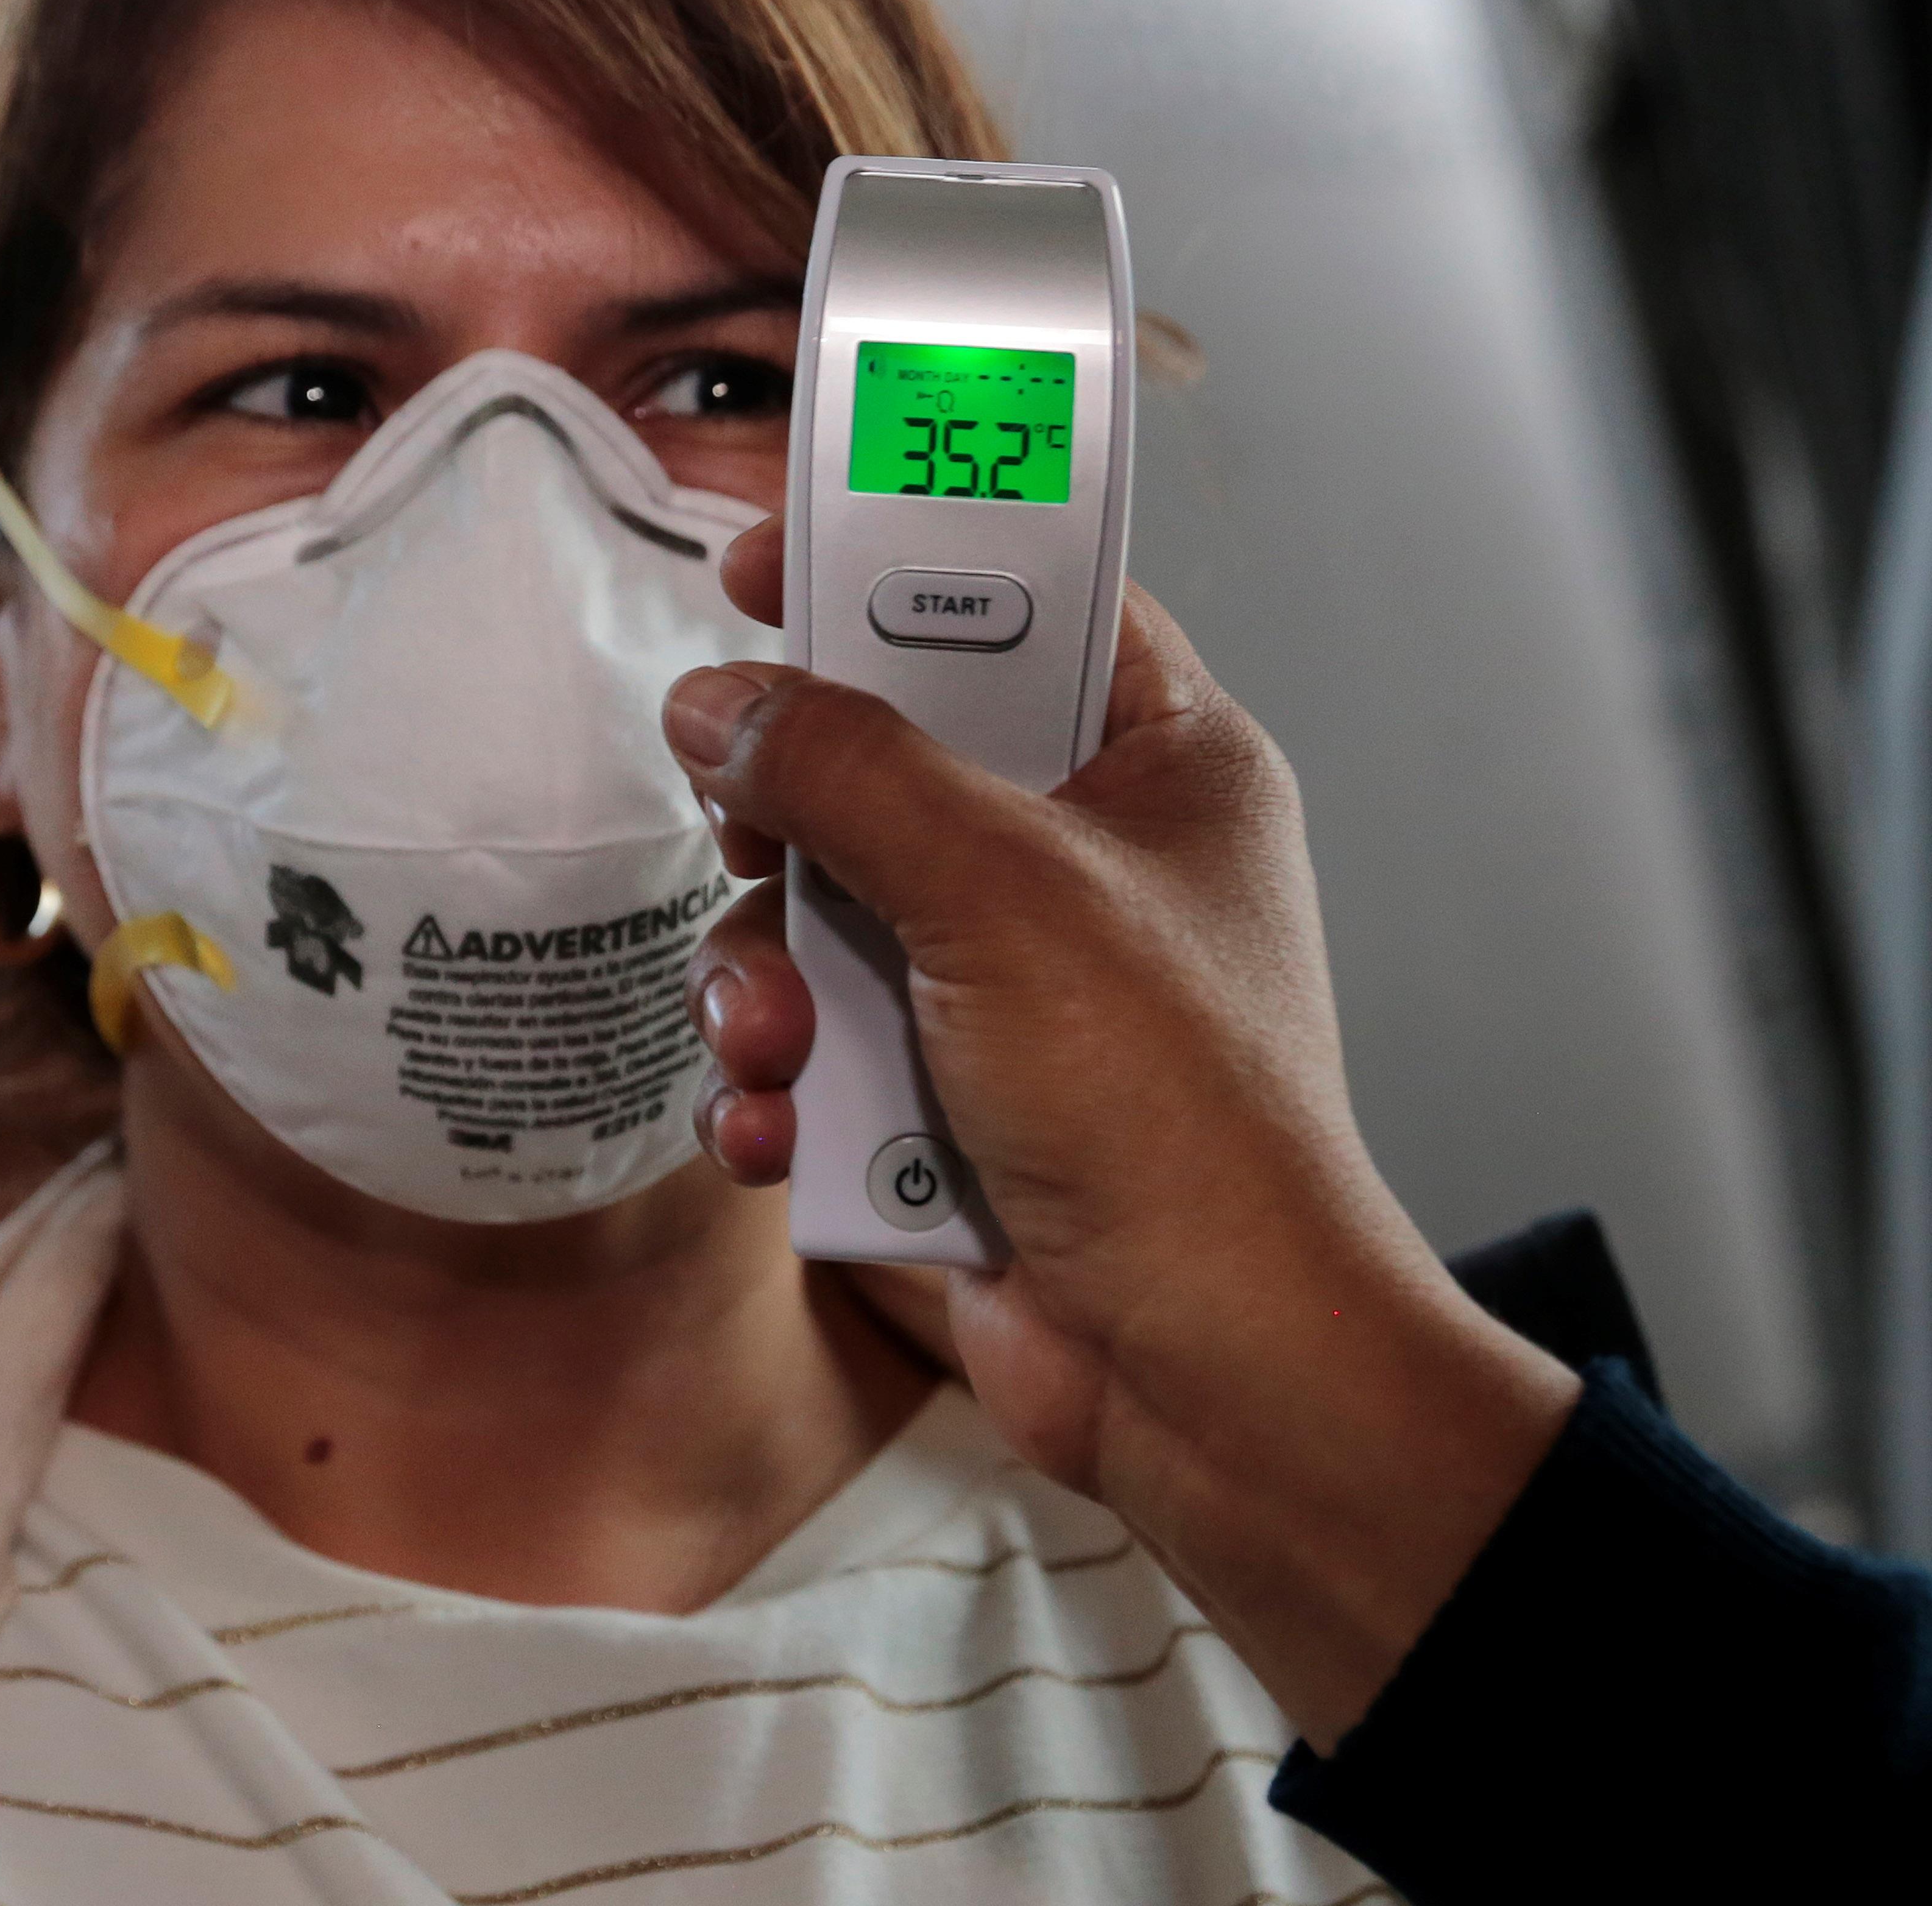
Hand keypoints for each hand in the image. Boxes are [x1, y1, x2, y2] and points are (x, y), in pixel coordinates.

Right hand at [664, 518, 1580, 1747]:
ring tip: (777, 1035)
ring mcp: (1020, 990)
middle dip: (792, 815)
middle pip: (890, 759)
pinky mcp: (956, 1101)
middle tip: (747, 825)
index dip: (894, 562)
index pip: (1024, 600)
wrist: (1209, 1373)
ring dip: (768, 972)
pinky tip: (777, 1129)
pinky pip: (825, 1047)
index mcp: (1165, 768)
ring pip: (830, 913)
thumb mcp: (1003, 891)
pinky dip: (784, 1087)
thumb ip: (851, 770)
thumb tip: (722, 702)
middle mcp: (1093, 867)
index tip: (762, 557)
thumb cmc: (1175, 1115)